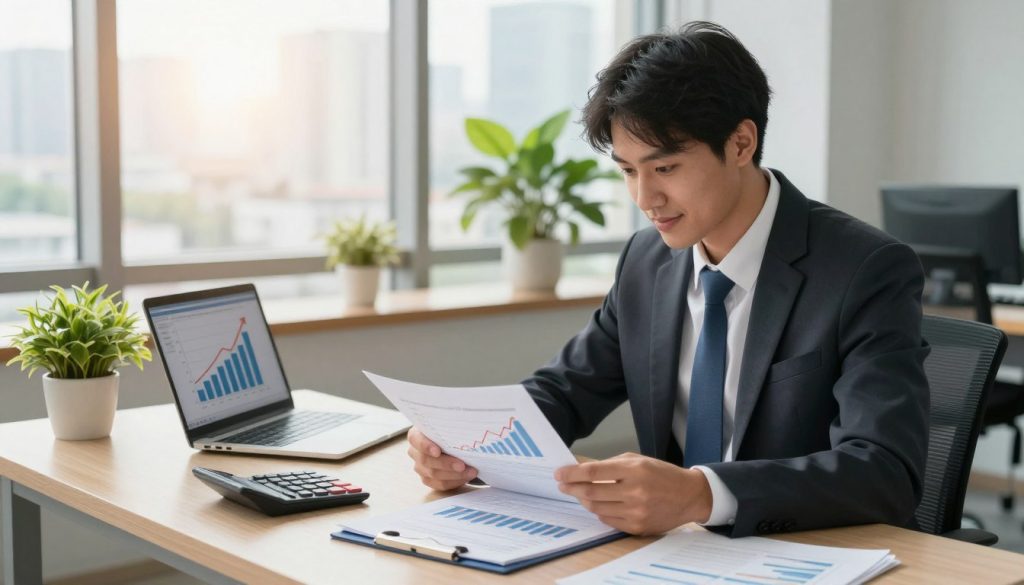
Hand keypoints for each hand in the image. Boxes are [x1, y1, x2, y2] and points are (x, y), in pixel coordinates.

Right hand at [406, 427, 477, 490]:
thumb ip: (451, 425)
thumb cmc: (449, 431)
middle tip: (463, 465)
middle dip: (447, 464)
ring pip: (434, 474)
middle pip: (426, 460)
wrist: (452, 442)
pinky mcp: (428, 479)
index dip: (426, 446)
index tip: (438, 451)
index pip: (416, 440)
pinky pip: (440, 484)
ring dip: (454, 474)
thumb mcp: (448, 424)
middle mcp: (415, 452)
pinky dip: (455, 481)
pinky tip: (466, 476)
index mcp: (416, 435)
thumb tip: (464, 426)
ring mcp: (420, 467)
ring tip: (471, 471)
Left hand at [555, 452, 712, 534]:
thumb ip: (610, 465)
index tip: (559, 474)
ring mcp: (636, 512)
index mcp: (634, 470)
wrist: (689, 495)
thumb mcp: (638, 460)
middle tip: (563, 484)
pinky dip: (599, 512)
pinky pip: (608, 520)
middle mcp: (635, 492)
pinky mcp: (638, 527)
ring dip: (584, 500)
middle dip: (572, 488)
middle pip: (591, 492)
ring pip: (597, 508)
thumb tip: (581, 469)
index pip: (593, 472)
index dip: (572, 473)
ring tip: (580, 493)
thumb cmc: (662, 474)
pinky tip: (598, 504)